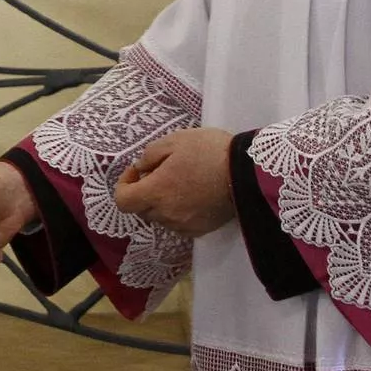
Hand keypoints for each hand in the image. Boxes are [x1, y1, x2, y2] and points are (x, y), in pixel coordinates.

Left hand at [114, 127, 234, 236]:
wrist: (247, 172)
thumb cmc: (209, 152)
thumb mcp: (175, 140)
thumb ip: (149, 155)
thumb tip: (140, 169)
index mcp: (156, 192)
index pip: (123, 201)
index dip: (124, 185)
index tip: (137, 172)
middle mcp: (166, 214)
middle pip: (142, 210)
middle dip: (145, 192)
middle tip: (162, 172)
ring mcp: (184, 225)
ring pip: (160, 217)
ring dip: (162, 203)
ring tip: (180, 183)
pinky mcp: (200, 230)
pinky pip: (179, 224)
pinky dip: (178, 212)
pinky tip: (193, 196)